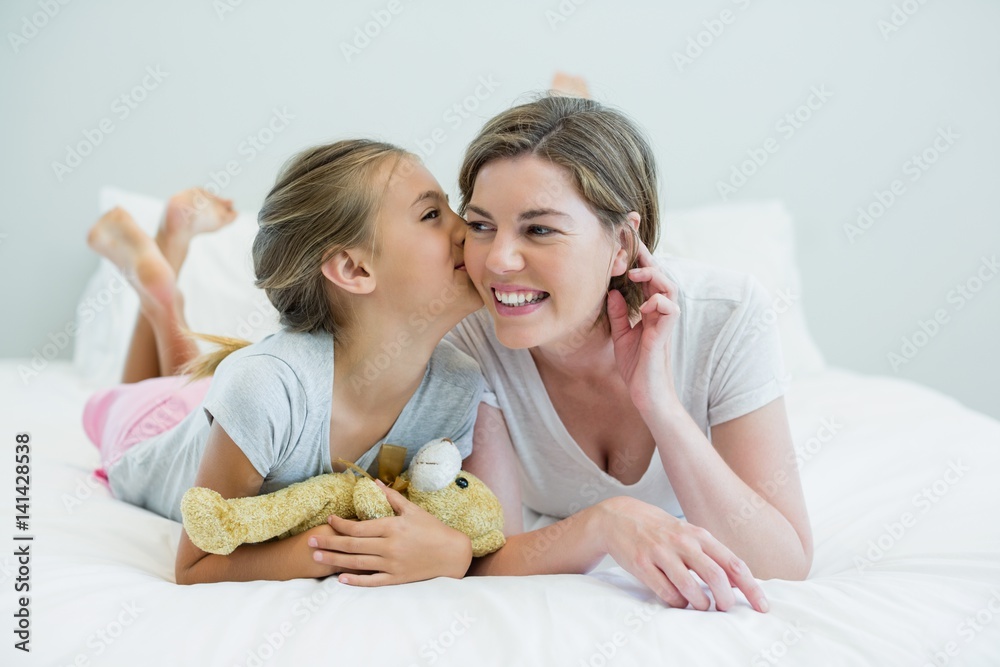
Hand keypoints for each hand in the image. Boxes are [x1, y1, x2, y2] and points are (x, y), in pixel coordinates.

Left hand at [308, 481, 472, 586]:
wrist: (451, 554)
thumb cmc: (433, 529)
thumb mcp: (414, 510)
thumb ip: (392, 498)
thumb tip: (374, 483)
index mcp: (392, 527)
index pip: (358, 526)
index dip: (340, 524)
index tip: (329, 520)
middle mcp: (389, 546)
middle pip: (352, 545)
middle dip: (329, 542)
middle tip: (310, 541)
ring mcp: (391, 564)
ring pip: (356, 563)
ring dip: (334, 559)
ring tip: (317, 557)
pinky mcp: (396, 578)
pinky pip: (371, 581)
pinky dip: (355, 580)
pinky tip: (340, 578)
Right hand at [598, 496, 768, 612]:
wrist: (617, 517)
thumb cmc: (657, 529)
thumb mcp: (686, 534)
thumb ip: (710, 554)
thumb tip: (737, 581)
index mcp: (698, 535)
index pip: (733, 563)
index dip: (751, 587)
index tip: (762, 606)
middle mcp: (682, 542)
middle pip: (716, 576)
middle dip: (726, 599)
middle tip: (725, 609)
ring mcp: (661, 553)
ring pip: (690, 587)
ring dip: (701, 603)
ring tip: (701, 606)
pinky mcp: (642, 565)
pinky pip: (666, 592)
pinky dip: (677, 602)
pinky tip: (678, 600)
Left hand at [607, 242, 681, 415]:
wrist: (646, 395)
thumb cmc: (636, 367)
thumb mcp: (621, 335)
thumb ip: (618, 314)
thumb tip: (612, 291)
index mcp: (650, 312)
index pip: (649, 281)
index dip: (642, 262)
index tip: (628, 245)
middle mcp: (660, 314)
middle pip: (662, 277)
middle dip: (649, 259)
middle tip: (633, 246)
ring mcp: (664, 324)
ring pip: (670, 288)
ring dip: (654, 276)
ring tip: (635, 273)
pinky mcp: (664, 335)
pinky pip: (670, 309)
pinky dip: (658, 301)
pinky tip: (643, 304)